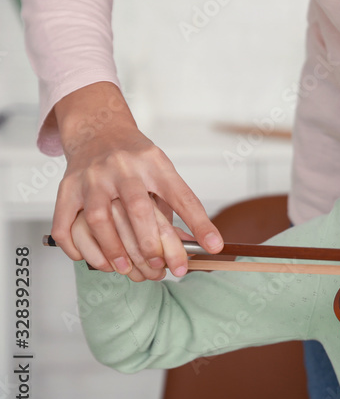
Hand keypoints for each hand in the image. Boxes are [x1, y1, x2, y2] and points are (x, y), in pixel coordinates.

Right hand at [50, 83, 222, 277]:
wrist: (99, 129)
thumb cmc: (136, 159)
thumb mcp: (162, 172)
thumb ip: (175, 206)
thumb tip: (197, 245)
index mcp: (155, 163)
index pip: (182, 196)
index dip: (200, 223)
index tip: (215, 246)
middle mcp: (123, 168)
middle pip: (138, 208)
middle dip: (150, 243)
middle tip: (160, 268)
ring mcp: (93, 177)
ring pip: (99, 218)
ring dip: (113, 249)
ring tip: (125, 269)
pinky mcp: (68, 188)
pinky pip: (65, 222)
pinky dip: (75, 246)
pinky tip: (89, 258)